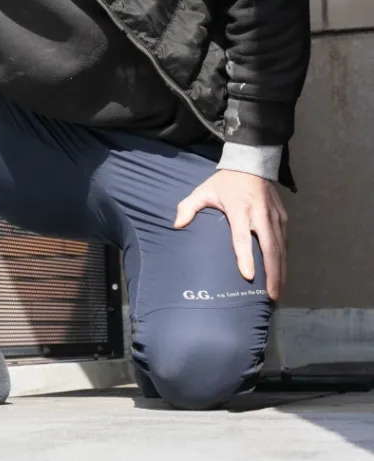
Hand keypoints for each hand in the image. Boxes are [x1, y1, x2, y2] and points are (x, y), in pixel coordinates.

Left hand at [174, 169, 287, 299]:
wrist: (252, 163)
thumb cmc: (224, 182)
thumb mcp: (204, 190)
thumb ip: (188, 207)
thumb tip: (176, 225)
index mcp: (239, 209)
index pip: (242, 237)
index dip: (245, 257)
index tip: (248, 276)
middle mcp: (260, 215)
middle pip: (270, 248)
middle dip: (272, 273)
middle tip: (272, 296)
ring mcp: (274, 217)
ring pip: (281, 248)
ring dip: (281, 271)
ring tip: (278, 292)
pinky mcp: (283, 218)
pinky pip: (285, 242)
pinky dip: (284, 260)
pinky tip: (282, 274)